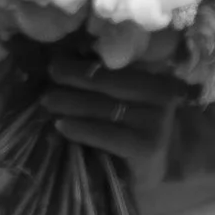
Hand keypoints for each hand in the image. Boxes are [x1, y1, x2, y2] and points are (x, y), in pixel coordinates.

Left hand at [41, 55, 195, 182]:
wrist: (167, 161)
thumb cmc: (143, 124)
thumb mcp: (133, 96)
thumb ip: (112, 77)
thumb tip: (77, 53)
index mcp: (157, 78)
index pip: (115, 66)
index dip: (85, 61)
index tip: (60, 58)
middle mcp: (161, 96)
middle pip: (107, 82)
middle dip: (74, 75)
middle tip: (50, 73)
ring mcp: (155, 122)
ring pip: (103, 107)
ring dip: (70, 102)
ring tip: (47, 100)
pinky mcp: (145, 147)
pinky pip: (105, 134)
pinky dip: (80, 128)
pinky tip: (60, 125)